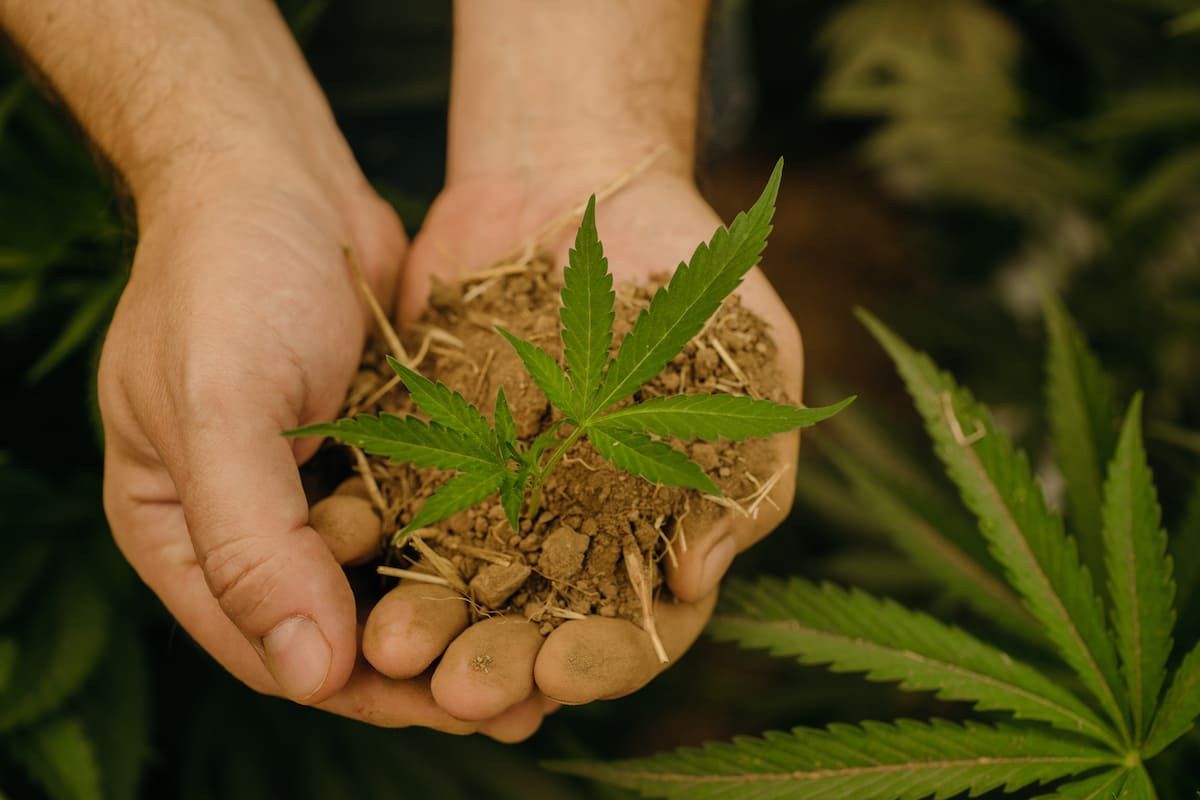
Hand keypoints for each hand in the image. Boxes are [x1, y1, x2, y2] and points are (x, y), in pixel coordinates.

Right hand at [97, 153, 549, 740]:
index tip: (445, 706)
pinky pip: (433, 515)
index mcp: (180, 531)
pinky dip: (483, 545)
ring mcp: (319, 485)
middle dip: (428, 665)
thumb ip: (251, 540)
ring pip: (397, 578)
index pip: (266, 641)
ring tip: (554, 654)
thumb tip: (309, 676)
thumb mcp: (216, 403)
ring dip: (468, 616)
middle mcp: (253, 522)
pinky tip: (553, 569)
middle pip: (339, 623)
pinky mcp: (382, 448)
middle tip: (521, 698)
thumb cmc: (224, 274)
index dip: (354, 687)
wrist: (275, 172)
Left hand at [361, 163, 802, 713]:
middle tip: (459, 688)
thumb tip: (699, 578)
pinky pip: (386, 499)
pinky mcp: (422, 448)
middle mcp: (566, 532)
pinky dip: (362, 529)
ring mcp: (489, 494)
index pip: (635, 625)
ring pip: (451, 580)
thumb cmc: (691, 271)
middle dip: (498, 660)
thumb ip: (743, 463)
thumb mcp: (751, 353)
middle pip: (532, 625)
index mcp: (652, 531)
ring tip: (388, 641)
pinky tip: (336, 548)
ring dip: (423, 620)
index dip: (604, 658)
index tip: (564, 669)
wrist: (580, 180)